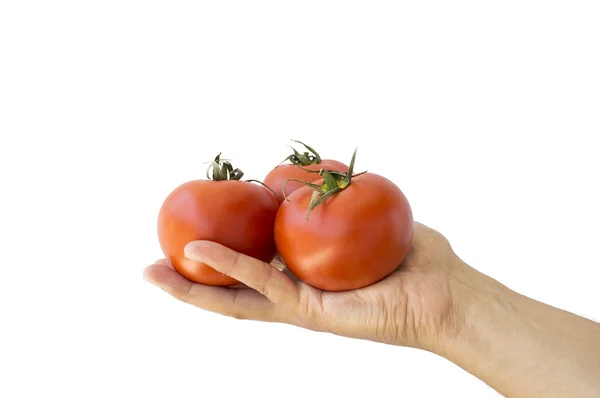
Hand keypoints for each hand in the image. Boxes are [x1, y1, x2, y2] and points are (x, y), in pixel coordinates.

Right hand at [143, 222, 464, 350]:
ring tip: (152, 272)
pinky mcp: (309, 314)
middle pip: (234, 287)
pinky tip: (198, 253)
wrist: (445, 291)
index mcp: (306, 273)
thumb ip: (335, 194)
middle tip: (154, 263)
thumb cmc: (412, 255)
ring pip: (236, 296)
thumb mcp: (365, 211)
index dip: (221, 252)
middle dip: (192, 278)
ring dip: (192, 284)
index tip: (193, 230)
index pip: (254, 262)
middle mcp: (297, 292)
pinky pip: (262, 287)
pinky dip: (229, 268)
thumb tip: (310, 172)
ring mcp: (300, 307)